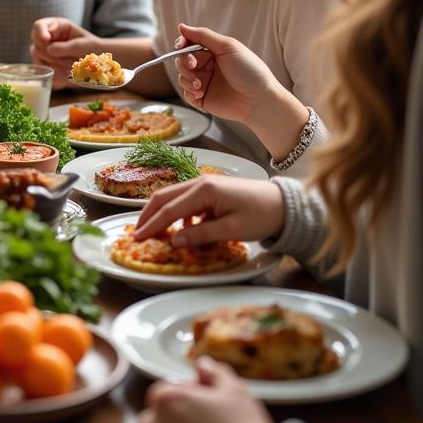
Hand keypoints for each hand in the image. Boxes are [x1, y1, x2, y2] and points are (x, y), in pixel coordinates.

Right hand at [30, 17, 97, 88]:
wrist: (100, 65)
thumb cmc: (92, 50)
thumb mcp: (82, 45)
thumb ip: (65, 47)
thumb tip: (48, 49)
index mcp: (57, 27)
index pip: (39, 26)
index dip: (40, 33)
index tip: (46, 40)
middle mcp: (48, 39)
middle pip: (36, 44)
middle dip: (51, 54)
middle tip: (70, 61)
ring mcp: (44, 53)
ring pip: (38, 59)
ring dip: (55, 65)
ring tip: (73, 67)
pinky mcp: (46, 67)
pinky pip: (42, 72)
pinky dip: (54, 75)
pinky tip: (67, 75)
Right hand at [133, 175, 285, 244]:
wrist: (286, 205)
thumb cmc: (262, 215)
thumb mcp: (232, 229)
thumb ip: (201, 234)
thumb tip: (175, 241)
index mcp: (203, 190)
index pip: (169, 209)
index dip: (152, 225)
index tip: (137, 238)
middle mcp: (199, 181)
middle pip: (164, 196)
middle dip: (148, 215)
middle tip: (136, 232)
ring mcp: (204, 183)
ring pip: (172, 196)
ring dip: (160, 213)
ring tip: (152, 231)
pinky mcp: (210, 189)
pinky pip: (185, 200)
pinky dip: (176, 213)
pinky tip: (180, 228)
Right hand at [172, 23, 282, 122]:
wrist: (259, 99)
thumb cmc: (249, 71)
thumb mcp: (227, 47)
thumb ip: (203, 35)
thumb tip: (181, 26)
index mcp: (213, 51)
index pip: (189, 44)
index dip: (181, 44)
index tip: (180, 47)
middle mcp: (207, 66)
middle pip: (182, 60)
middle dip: (184, 63)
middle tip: (194, 66)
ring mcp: (204, 82)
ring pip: (182, 77)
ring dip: (187, 79)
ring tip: (200, 85)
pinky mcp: (202, 99)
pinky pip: (186, 94)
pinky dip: (190, 92)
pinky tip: (201, 92)